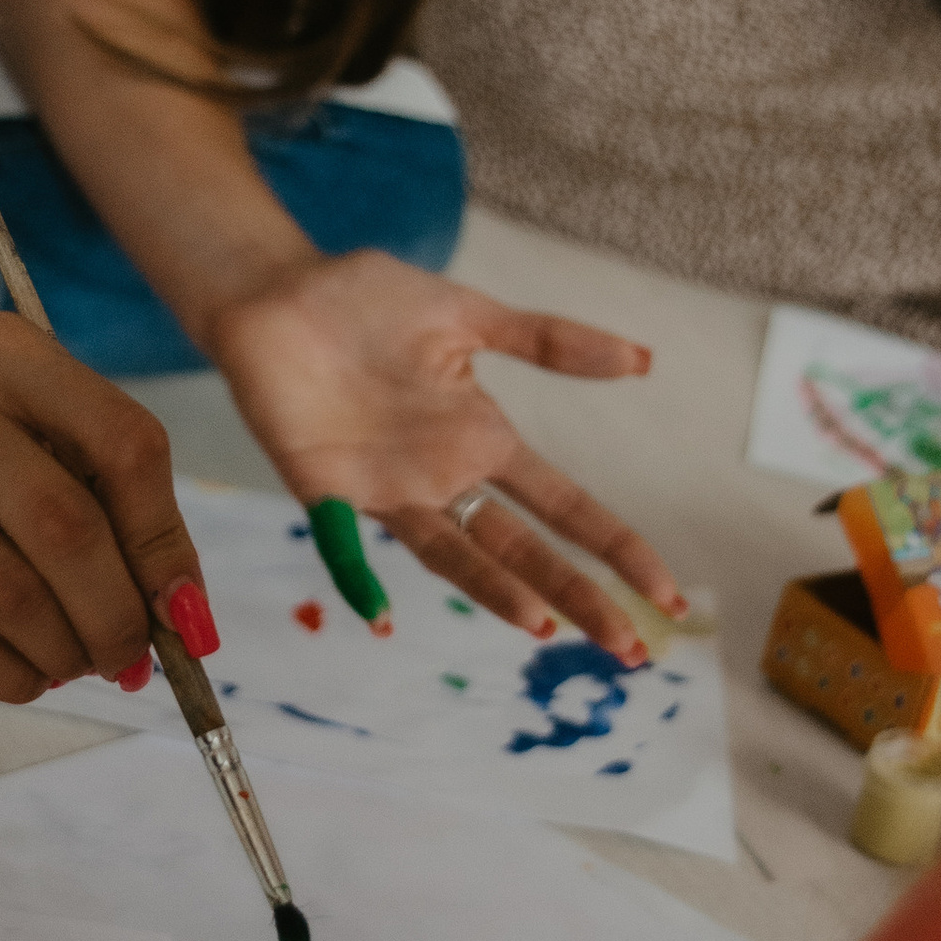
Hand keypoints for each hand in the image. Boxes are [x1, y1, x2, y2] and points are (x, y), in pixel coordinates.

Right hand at [0, 312, 202, 702]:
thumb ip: (85, 492)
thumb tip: (178, 611)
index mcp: (2, 350)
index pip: (123, 443)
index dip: (166, 542)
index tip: (183, 614)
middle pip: (68, 523)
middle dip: (116, 612)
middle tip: (126, 658)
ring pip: (8, 585)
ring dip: (60, 649)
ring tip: (69, 667)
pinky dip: (1, 672)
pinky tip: (18, 678)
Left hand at [206, 249, 680, 660]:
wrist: (277, 291)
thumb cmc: (366, 302)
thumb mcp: (469, 315)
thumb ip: (548, 341)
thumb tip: (642, 359)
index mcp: (482, 439)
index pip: (565, 505)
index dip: (615, 548)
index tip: (663, 594)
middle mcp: (442, 477)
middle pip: (521, 547)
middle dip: (575, 593)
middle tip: (628, 649)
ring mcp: (385, 489)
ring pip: (451, 555)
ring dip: (494, 590)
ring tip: (541, 625)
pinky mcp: (323, 488)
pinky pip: (342, 542)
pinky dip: (357, 576)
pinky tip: (380, 617)